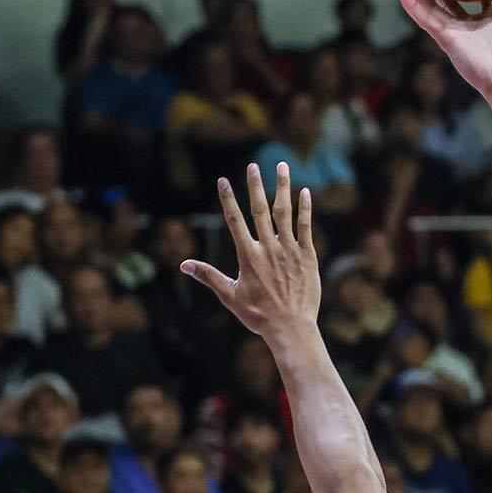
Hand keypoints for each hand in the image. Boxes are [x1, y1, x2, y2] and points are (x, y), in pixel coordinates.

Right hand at [182, 163, 319, 342]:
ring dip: (282, 188)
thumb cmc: (258, 315)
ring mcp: (290, 250)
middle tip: (253, 165)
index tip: (223, 180)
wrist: (291, 327)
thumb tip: (183, 264)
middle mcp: (268, 248)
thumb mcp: (229, 296)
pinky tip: (304, 192)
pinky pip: (306, 227)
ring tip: (282, 166)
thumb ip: (208, 276)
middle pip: (260, 210)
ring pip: (285, 213)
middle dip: (255, 185)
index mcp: (248, 255)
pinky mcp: (308, 256)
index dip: (228, 199)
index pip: (235, 220)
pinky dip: (305, 209)